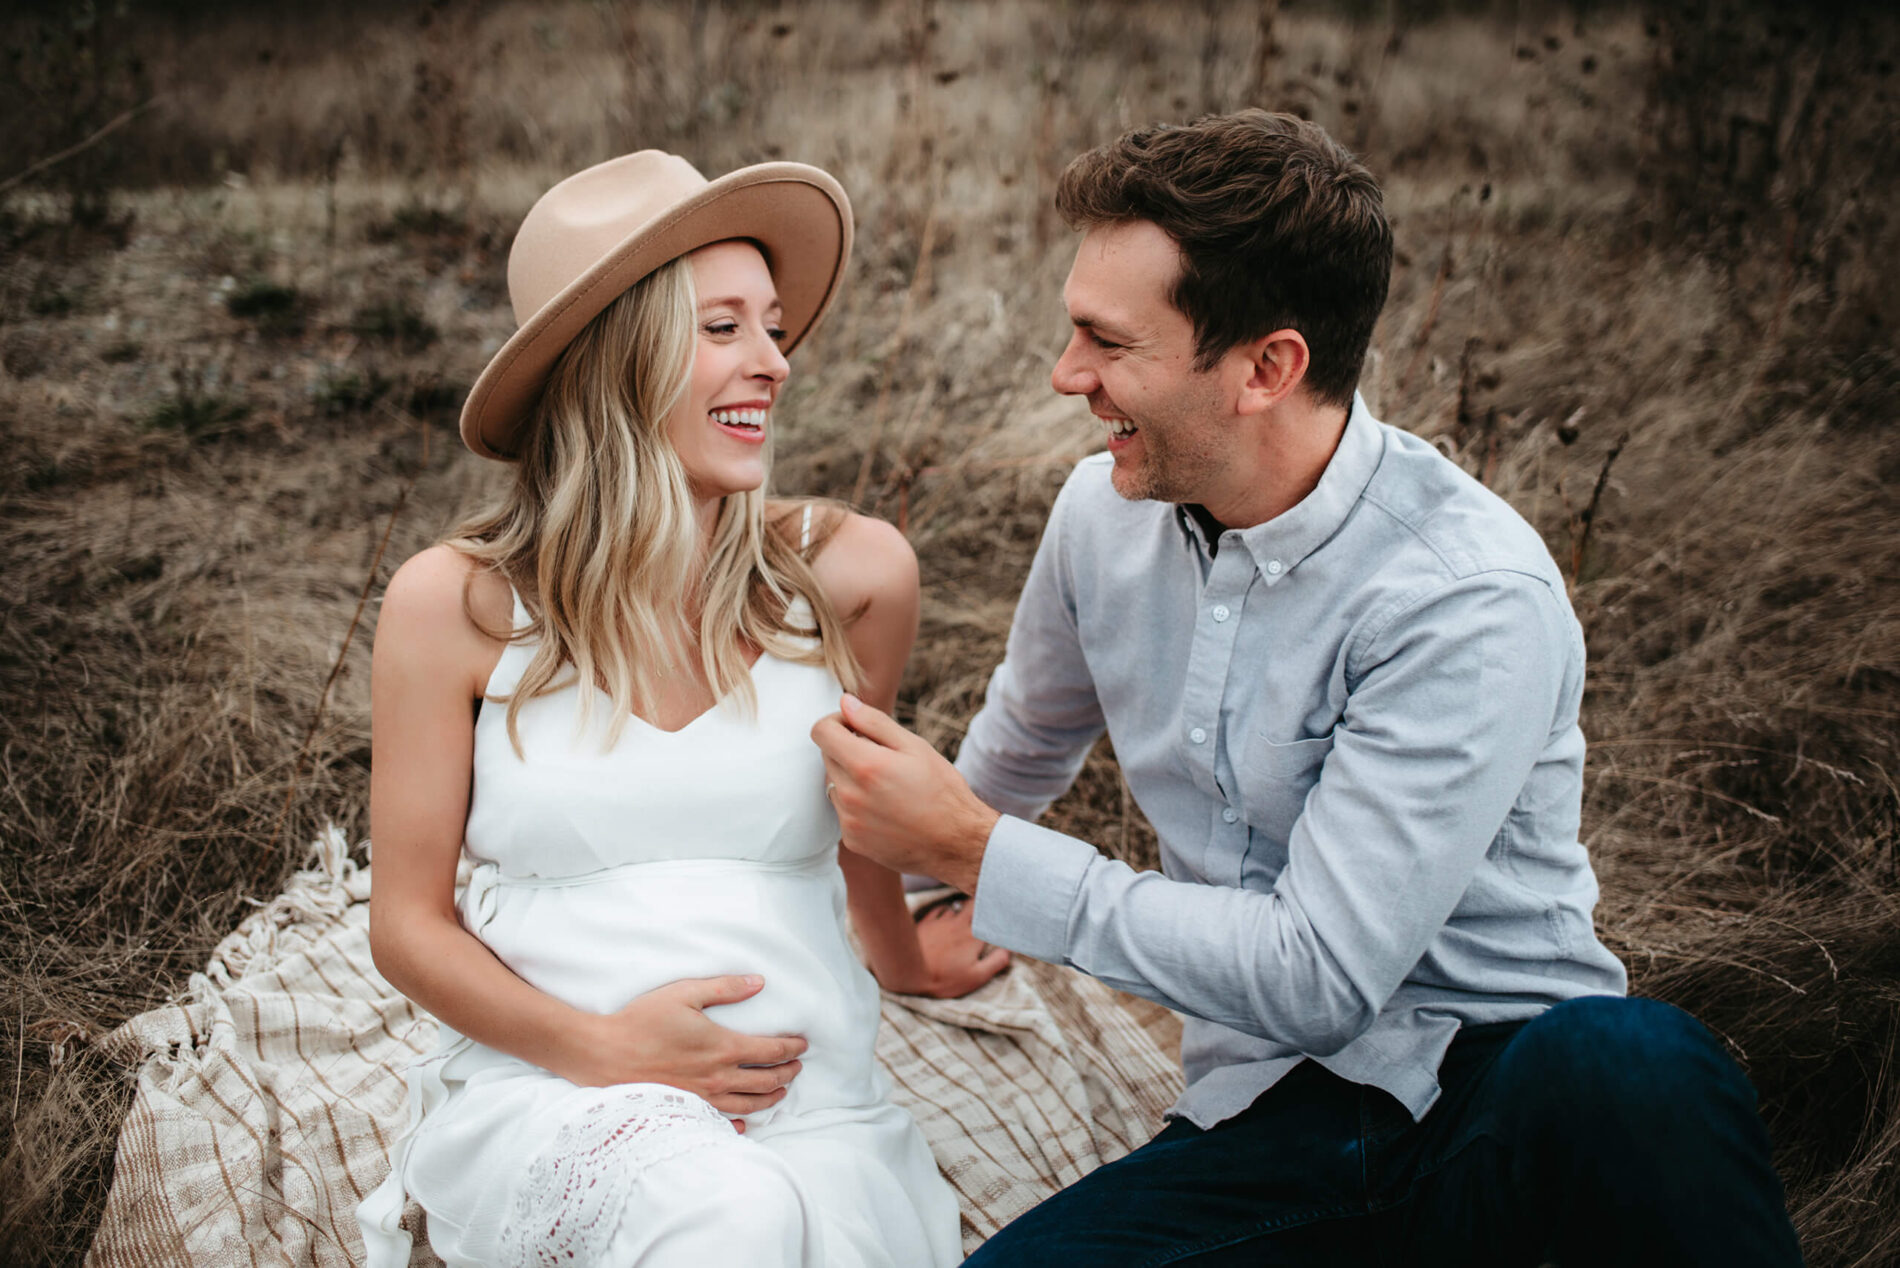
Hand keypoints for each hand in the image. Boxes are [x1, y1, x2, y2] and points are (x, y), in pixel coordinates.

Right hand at [558, 975, 805, 1125]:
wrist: (604, 1054)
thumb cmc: (642, 1021)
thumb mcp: (684, 994)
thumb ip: (724, 988)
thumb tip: (759, 982)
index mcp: (722, 1047)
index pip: (771, 1051)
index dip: (791, 1048)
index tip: (802, 1045)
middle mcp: (718, 1077)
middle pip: (766, 1081)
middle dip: (787, 1073)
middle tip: (798, 1068)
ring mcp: (703, 1097)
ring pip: (749, 1105)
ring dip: (771, 1098)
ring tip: (781, 1093)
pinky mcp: (686, 1109)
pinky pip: (720, 1122)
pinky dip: (739, 1124)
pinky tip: (744, 1124)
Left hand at [812, 694, 999, 894]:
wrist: (956, 842)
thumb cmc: (941, 789)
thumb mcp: (914, 747)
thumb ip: (874, 722)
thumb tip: (845, 703)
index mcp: (865, 765)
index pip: (821, 732)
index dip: (836, 722)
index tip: (855, 726)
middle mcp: (850, 795)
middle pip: (827, 757)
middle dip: (847, 749)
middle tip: (882, 757)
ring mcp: (849, 820)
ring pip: (834, 785)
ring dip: (851, 778)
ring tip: (886, 786)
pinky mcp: (852, 840)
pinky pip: (843, 811)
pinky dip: (857, 805)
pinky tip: (886, 809)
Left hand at [880, 896, 1009, 997]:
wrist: (909, 971)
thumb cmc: (944, 978)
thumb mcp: (976, 977)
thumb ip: (996, 961)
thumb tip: (1008, 949)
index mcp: (974, 936)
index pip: (990, 916)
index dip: (997, 910)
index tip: (1003, 907)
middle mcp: (959, 924)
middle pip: (974, 904)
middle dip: (981, 902)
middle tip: (986, 902)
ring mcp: (941, 922)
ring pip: (956, 908)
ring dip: (963, 908)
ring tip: (967, 910)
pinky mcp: (926, 923)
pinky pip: (939, 910)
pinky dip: (945, 910)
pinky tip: (945, 912)